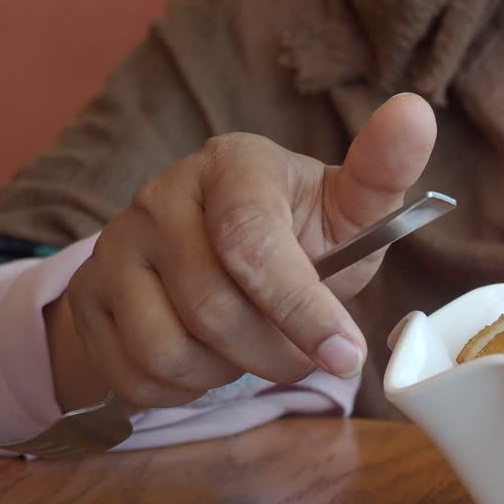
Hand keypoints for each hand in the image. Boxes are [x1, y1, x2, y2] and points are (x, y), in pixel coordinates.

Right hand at [45, 93, 436, 411]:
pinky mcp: (88, 297)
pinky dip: (183, 390)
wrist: (214, 260)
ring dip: (227, 373)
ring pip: (171, 351)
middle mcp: (161, 195)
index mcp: (233, 166)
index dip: (302, 309)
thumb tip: (415, 113)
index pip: (252, 244)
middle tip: (304, 355)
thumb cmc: (301, 238)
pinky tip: (207, 357)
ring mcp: (116, 246)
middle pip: (215, 310)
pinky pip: (136, 376)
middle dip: (277, 354)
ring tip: (250, 348)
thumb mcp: (348, 211)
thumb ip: (382, 174)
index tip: (346, 354)